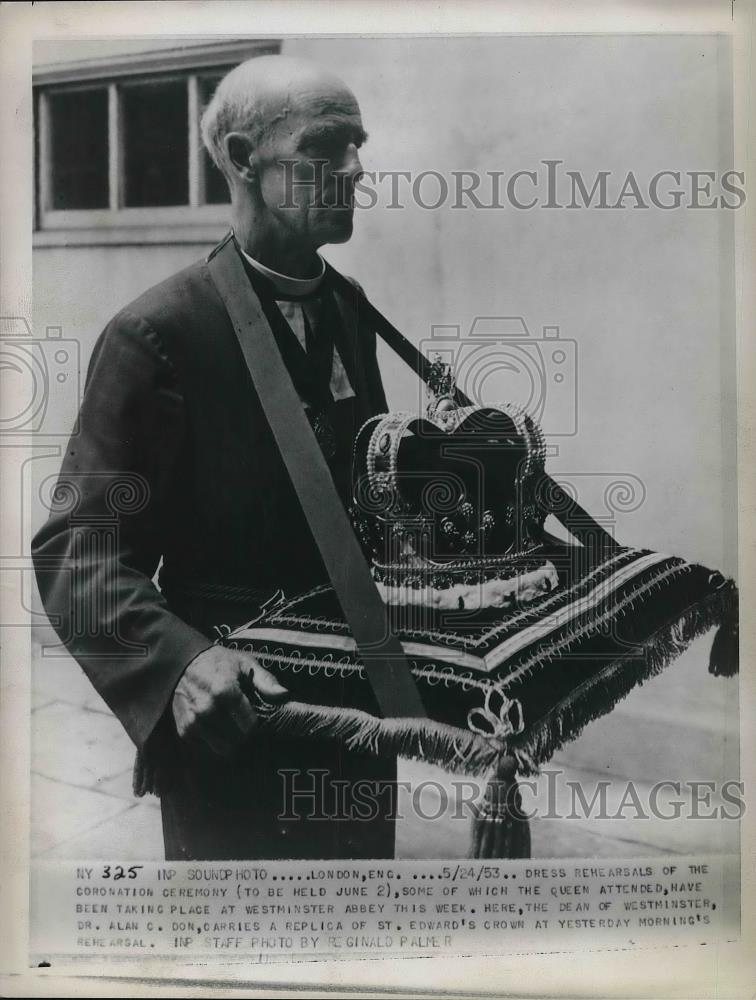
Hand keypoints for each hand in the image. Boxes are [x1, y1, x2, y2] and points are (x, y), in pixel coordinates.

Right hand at [172, 645, 287, 756]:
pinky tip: (214, 728)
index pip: (250, 726)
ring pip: (223, 749)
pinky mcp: (184, 730)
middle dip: (243, 733)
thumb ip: (265, 680)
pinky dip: (213, 742)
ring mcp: (194, 722)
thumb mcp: (245, 664)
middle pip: (238, 739)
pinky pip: (206, 749)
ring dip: (229, 741)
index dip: (254, 723)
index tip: (251, 716)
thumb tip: (284, 694)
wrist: (183, 663)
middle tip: (240, 722)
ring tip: (229, 727)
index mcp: (225, 692)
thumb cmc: (219, 663)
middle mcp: (208, 709)